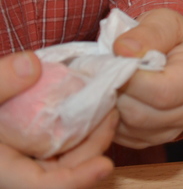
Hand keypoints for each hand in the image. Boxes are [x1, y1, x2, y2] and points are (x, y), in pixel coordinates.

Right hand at [0, 52, 115, 188]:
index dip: (76, 181)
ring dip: (85, 145)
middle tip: (112, 113)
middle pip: (59, 179)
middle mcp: (10, 178)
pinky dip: (69, 140)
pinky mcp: (21, 162)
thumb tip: (32, 65)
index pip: (41, 188)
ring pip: (59, 169)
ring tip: (104, 111)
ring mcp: (17, 170)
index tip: (105, 164)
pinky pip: (51, 158)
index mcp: (1, 173)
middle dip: (91, 152)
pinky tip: (82, 115)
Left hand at [112, 9, 182, 147]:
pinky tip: (112, 96)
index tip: (113, 60)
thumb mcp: (166, 21)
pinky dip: (110, 118)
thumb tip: (123, 50)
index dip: (130, 80)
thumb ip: (147, 32)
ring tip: (107, 81)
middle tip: (103, 71)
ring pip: (127, 128)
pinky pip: (121, 137)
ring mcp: (171, 130)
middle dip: (115, 92)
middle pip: (140, 114)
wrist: (179, 55)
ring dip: (109, 105)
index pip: (161, 92)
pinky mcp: (150, 139)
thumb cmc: (173, 36)